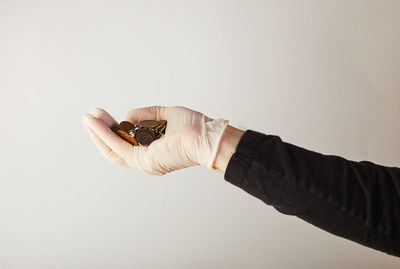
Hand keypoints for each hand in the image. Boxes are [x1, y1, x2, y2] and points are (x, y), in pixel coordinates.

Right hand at [82, 106, 229, 174]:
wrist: (206, 136)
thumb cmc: (194, 128)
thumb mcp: (166, 115)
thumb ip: (146, 115)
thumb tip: (128, 115)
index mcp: (152, 151)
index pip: (125, 143)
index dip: (112, 129)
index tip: (103, 114)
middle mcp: (146, 159)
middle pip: (115, 148)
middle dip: (101, 131)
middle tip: (91, 115)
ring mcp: (144, 162)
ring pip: (113, 149)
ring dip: (98, 133)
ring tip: (88, 117)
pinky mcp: (143, 160)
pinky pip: (118, 147)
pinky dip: (105, 135)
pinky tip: (96, 123)